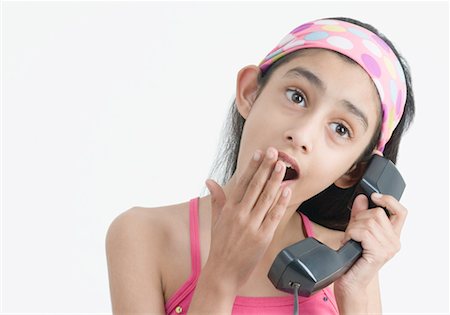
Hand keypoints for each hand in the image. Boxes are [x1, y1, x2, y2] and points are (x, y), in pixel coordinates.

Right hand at [203, 147, 291, 292]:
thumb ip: (216, 199)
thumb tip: (209, 180)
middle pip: (256, 186)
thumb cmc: (219, 245)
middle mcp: (240, 215)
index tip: (259, 153)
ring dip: (275, 180)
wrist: (222, 272)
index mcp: (229, 209)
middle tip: (275, 153)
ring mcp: (252, 226)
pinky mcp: (262, 237)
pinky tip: (287, 190)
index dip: (252, 167)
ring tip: (282, 166)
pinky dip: (280, 202)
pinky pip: (274, 216)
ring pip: (266, 198)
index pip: (242, 182)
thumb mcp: (216, 220)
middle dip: (266, 168)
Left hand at [335, 192, 407, 293]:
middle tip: (352, 231)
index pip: (401, 211)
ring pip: (368, 221)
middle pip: (377, 212)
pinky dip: (351, 234)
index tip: (374, 196)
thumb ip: (360, 214)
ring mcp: (389, 248)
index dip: (389, 200)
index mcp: (393, 236)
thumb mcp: (357, 231)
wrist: (350, 281)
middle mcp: (395, 242)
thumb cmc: (353, 258)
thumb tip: (362, 197)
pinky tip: (349, 242)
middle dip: (359, 218)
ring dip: (353, 227)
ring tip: (350, 239)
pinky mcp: (379, 253)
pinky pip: (363, 232)